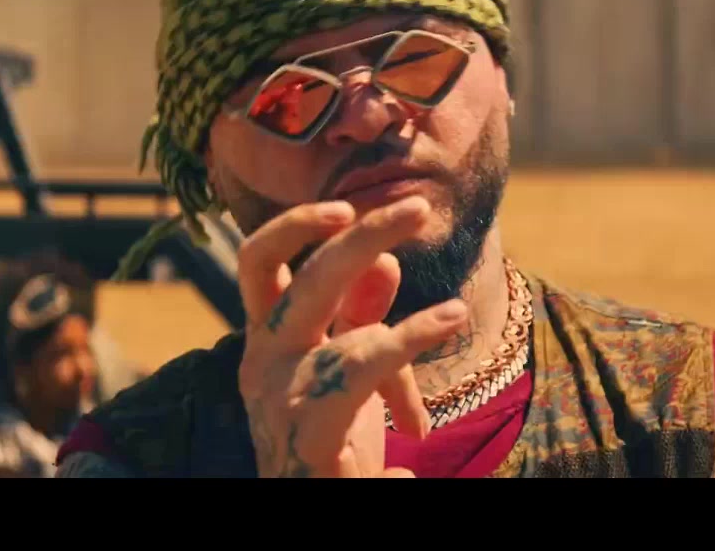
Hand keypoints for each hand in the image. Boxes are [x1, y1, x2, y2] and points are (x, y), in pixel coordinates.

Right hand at [235, 195, 466, 477]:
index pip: (262, 260)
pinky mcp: (310, 438)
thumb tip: (385, 260)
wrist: (316, 511)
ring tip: (452, 300)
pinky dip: (412, 340)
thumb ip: (360, 316)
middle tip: (420, 206)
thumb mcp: (347, 370)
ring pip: (334, 323)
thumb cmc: (331, 447)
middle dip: (364, 235)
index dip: (300, 224)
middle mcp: (261, 362)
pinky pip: (365, 371)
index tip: (353, 204)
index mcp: (264, 340)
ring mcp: (281, 401)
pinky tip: (449, 324)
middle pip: (303, 276)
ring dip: (394, 298)